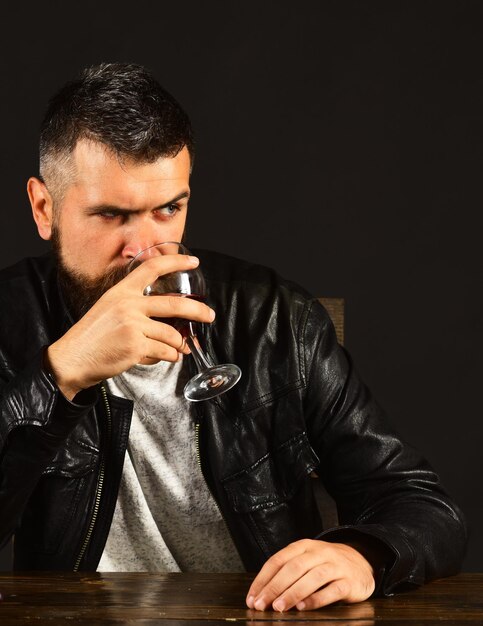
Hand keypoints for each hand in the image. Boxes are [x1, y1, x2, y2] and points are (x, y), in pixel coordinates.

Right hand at [45, 254, 214, 399]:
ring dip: (180, 345)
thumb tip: (169, 317)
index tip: (194, 262)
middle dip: (198, 310)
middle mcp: (128, 304)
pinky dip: (171, 357)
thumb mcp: (109, 309)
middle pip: (175, 303)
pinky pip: (165, 352)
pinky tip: (170, 358)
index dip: (176, 262)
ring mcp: (132, 325)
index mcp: (122, 292)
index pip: (152, 268)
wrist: (72, 359)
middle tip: (209, 315)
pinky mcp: (135, 346)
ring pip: (172, 334)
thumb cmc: (93, 337)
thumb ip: (135, 307)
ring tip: (180, 349)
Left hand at [246, 539, 374, 611]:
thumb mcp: (307, 561)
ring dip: (293, 593)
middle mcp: (319, 552)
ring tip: (279, 607)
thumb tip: (262, 594)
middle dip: (274, 587)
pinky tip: (303, 607)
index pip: (278, 560)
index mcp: (304, 546)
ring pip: (312, 577)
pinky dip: (316, 599)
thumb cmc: (327, 565)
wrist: (362, 562)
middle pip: (293, 568)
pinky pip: (332, 590)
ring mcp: (335, 565)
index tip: (252, 597)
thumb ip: (288, 573)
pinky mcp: (349, 581)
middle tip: (261, 604)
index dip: (263, 579)